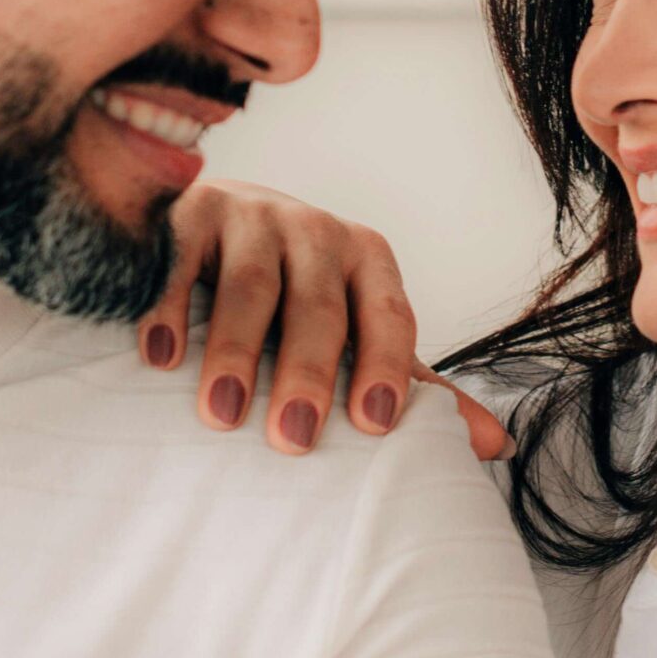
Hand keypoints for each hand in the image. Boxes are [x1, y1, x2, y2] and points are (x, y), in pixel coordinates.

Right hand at [138, 177, 510, 461]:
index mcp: (366, 260)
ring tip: (222, 413)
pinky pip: (180, 260)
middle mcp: (315, 230)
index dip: (385, 368)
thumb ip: (413, 386)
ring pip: (251, 283)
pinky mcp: (189, 213)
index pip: (387, 315)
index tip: (374, 428)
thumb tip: (498, 444)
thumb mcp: (356, 333)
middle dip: (308, 373)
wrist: (217, 223)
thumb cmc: (295, 299)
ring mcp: (251, 215)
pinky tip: (158, 356)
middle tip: (294, 440)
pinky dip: (168, 306)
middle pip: (318, 305)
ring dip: (235, 350)